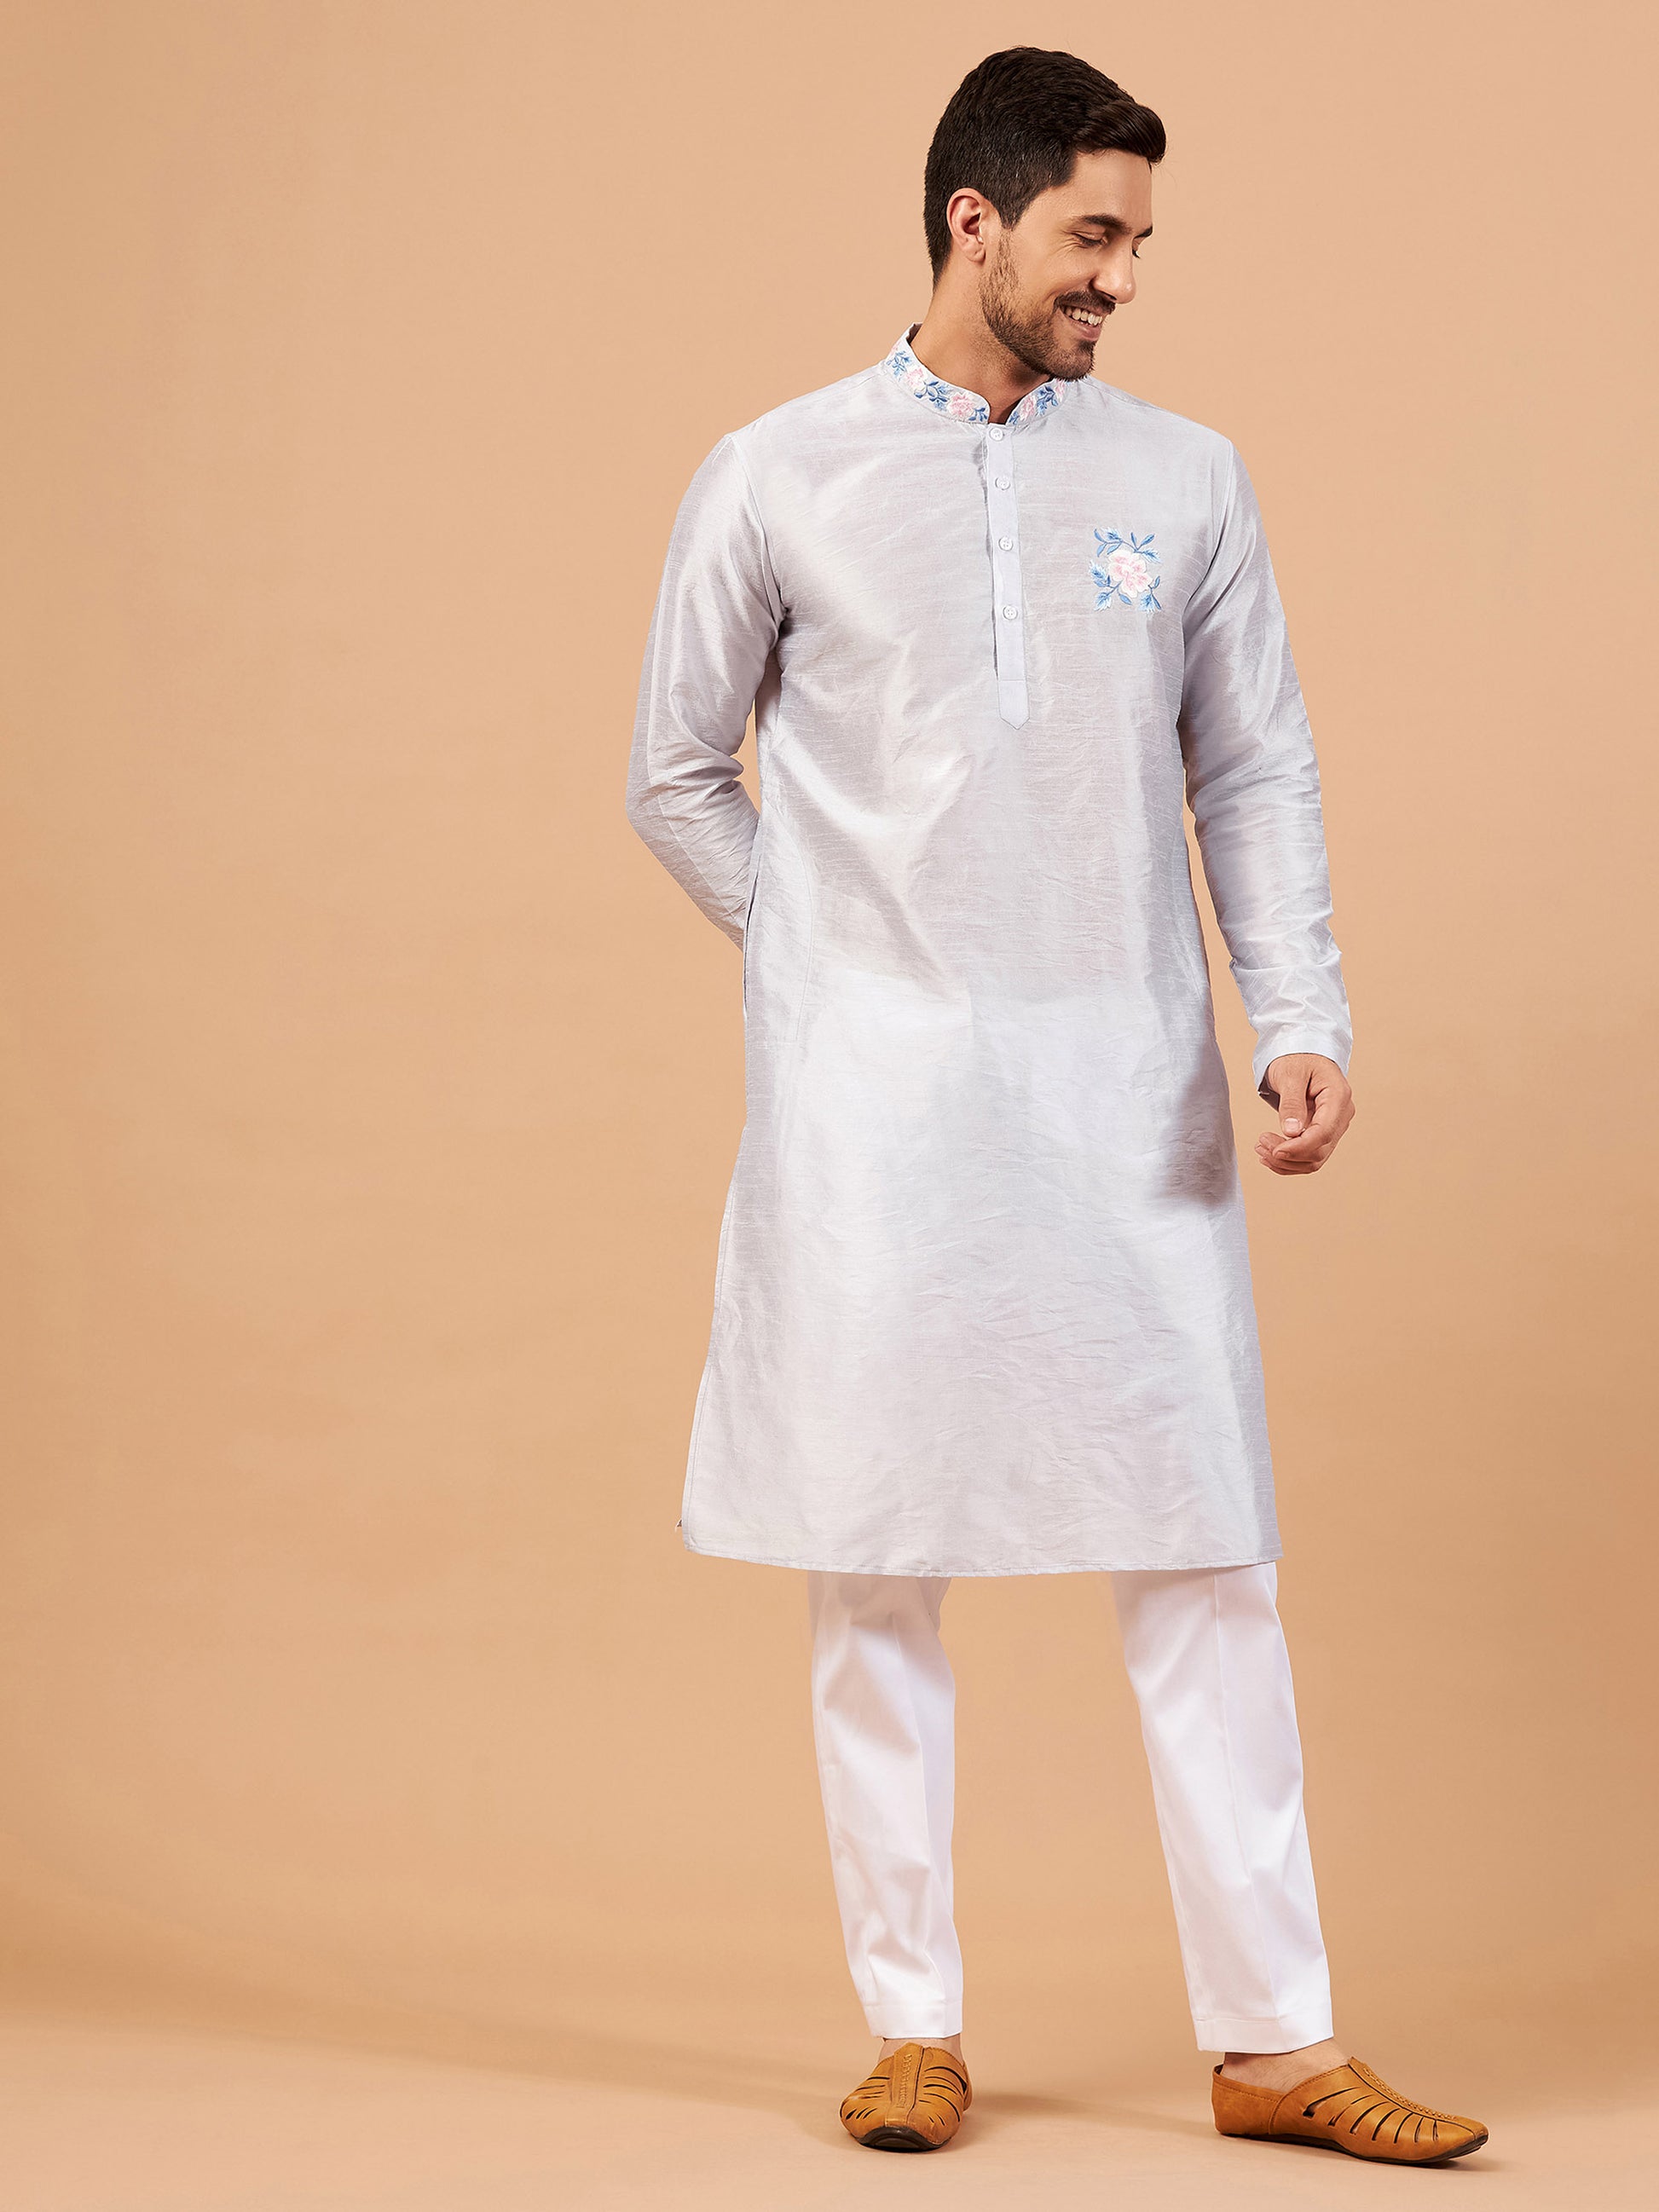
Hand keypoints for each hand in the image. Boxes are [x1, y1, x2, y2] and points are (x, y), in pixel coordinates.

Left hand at [1254, 1055, 1353, 1175]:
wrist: (1303, 1054)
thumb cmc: (1298, 1058)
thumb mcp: (1290, 1074)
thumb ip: (1291, 1103)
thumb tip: (1291, 1132)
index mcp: (1338, 1097)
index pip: (1323, 1133)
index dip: (1298, 1147)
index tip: (1274, 1150)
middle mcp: (1341, 1115)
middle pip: (1319, 1150)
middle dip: (1288, 1155)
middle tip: (1260, 1144)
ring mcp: (1334, 1126)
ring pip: (1314, 1159)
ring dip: (1286, 1161)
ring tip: (1261, 1149)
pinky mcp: (1323, 1132)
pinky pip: (1309, 1154)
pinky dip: (1289, 1160)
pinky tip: (1270, 1155)